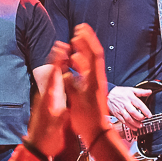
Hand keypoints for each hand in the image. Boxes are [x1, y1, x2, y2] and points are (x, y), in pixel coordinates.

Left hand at [28, 45, 70, 157]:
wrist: (35, 149)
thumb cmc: (46, 139)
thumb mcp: (55, 129)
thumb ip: (59, 118)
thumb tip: (64, 110)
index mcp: (48, 101)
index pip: (53, 77)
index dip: (57, 62)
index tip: (61, 49)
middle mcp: (45, 97)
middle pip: (51, 73)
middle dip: (56, 58)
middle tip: (61, 44)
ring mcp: (44, 100)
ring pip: (51, 78)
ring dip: (56, 65)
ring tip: (62, 54)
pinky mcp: (45, 105)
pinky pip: (52, 85)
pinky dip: (57, 76)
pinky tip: (61, 74)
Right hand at [59, 25, 113, 147]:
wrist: (96, 131)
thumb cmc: (87, 119)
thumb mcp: (77, 102)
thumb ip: (70, 86)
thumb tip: (64, 72)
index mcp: (95, 79)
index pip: (94, 55)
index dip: (87, 41)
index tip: (80, 30)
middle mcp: (97, 78)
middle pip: (93, 54)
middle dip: (86, 40)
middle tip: (79, 29)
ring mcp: (95, 83)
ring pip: (90, 61)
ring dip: (83, 50)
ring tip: (75, 41)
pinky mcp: (92, 88)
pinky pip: (87, 70)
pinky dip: (81, 62)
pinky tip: (74, 61)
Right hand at [106, 85, 154, 130]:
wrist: (108, 94)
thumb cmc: (120, 92)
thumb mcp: (131, 89)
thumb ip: (141, 92)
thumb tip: (149, 92)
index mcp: (130, 97)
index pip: (139, 104)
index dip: (145, 110)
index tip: (149, 115)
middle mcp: (125, 104)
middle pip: (133, 112)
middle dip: (140, 118)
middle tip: (144, 119)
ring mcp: (120, 110)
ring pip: (128, 118)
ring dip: (135, 123)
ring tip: (140, 126)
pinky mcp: (117, 114)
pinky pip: (123, 121)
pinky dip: (128, 125)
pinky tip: (133, 127)